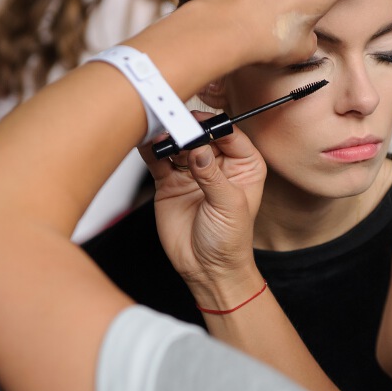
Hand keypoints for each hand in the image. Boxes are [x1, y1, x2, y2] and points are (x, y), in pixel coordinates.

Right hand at [140, 118, 266, 295]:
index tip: (197, 121)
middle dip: (187, 128)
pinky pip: (159, 160)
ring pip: (178, 144)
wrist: (206, 269)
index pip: (230, 134)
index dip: (214, 125)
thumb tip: (198, 147)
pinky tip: (147, 144)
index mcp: (244, 165)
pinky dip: (152, 151)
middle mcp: (218, 164)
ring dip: (168, 137)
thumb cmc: (230, 241)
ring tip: (158, 133)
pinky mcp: (169, 182)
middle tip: (173, 124)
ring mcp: (192, 171)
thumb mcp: (229, 205)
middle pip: (201, 135)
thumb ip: (212, 175)